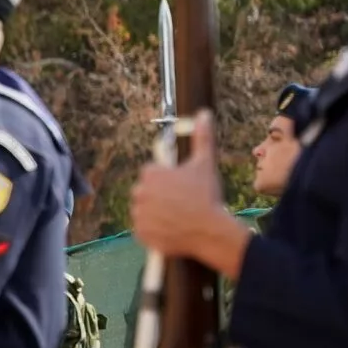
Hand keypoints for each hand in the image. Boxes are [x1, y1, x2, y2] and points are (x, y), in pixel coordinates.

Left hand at [130, 112, 250, 278]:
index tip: (182, 188)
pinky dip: (154, 230)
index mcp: (150, 173)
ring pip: (145, 211)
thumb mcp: (205, 163)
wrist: (209, 231)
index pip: (153, 174)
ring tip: (178, 217)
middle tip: (182, 203)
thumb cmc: (206, 195)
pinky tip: (171, 228)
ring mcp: (138, 214)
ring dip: (157, 213)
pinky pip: (144, 229)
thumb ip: (202, 137)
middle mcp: (139, 192)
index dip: (169, 181)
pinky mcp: (140, 233)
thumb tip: (204, 114)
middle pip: (147, 192)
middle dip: (161, 197)